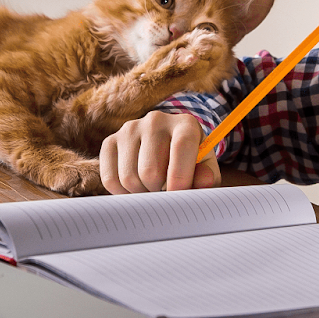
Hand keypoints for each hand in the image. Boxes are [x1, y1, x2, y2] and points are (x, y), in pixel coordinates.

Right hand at [99, 111, 220, 192]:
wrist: (168, 147)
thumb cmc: (191, 163)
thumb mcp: (205, 169)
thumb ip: (208, 177)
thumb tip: (204, 181)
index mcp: (185, 124)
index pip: (181, 146)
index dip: (180, 177)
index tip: (179, 196)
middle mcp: (156, 121)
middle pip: (150, 170)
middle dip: (159, 191)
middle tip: (166, 193)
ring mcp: (130, 129)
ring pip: (128, 177)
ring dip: (141, 193)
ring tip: (152, 189)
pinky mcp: (110, 141)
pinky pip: (110, 179)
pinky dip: (122, 193)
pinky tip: (135, 188)